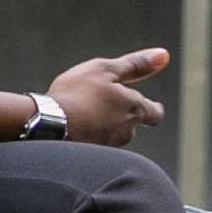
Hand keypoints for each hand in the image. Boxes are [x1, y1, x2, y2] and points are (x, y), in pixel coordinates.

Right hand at [45, 48, 169, 147]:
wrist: (48, 125)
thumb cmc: (77, 94)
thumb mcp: (106, 69)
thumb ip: (135, 64)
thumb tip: (163, 55)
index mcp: (134, 110)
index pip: (155, 114)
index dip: (154, 109)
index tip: (153, 107)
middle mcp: (125, 132)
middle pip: (132, 125)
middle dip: (124, 115)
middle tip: (109, 105)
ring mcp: (108, 146)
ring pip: (114, 135)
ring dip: (105, 125)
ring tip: (86, 114)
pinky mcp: (91, 157)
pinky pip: (96, 144)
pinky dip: (90, 135)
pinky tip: (75, 127)